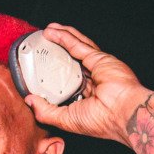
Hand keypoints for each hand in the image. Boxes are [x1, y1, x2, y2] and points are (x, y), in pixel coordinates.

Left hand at [24, 23, 153, 144]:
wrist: (124, 113)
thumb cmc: (101, 122)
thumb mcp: (65, 120)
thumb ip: (45, 111)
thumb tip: (29, 100)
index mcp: (85, 98)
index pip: (66, 82)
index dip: (53, 74)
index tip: (38, 69)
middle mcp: (91, 81)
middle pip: (70, 61)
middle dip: (57, 51)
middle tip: (42, 44)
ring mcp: (97, 68)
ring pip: (76, 48)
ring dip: (61, 37)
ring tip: (47, 32)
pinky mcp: (99, 58)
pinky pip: (78, 45)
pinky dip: (65, 38)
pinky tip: (53, 33)